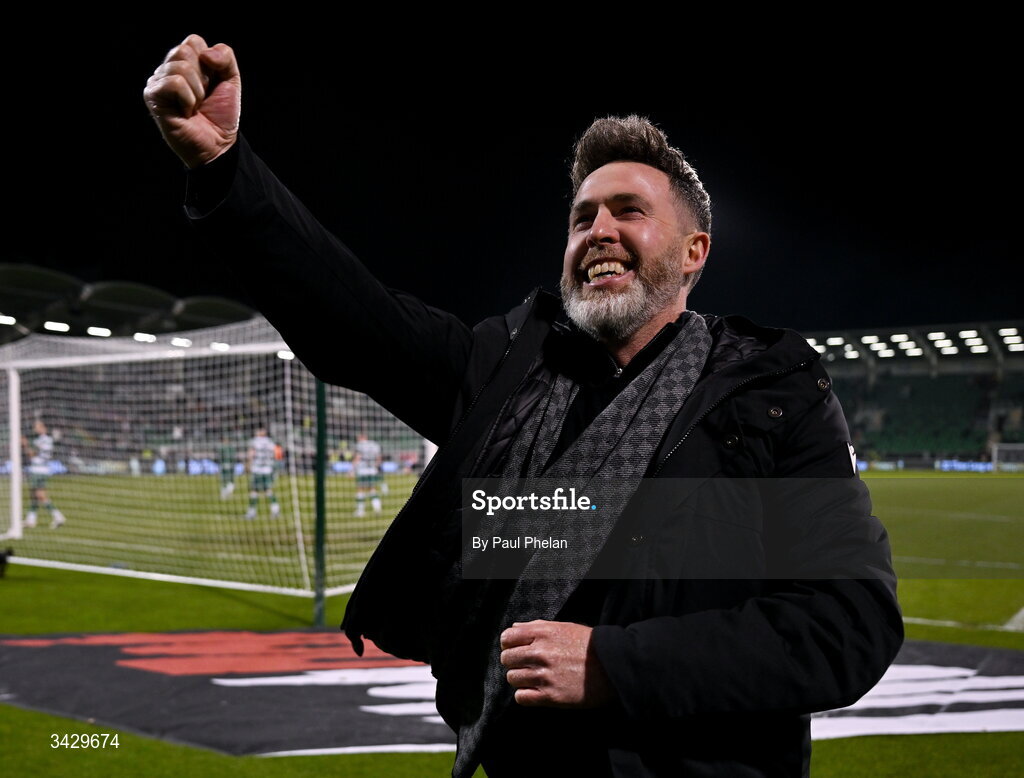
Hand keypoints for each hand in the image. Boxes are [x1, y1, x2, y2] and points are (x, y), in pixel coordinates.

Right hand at [143, 34, 240, 168]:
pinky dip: (188, 98)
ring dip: (197, 91)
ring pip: (180, 66)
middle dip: (203, 76)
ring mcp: (157, 81)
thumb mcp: (231, 81)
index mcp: (184, 62)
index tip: (212, 83)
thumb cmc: (221, 114)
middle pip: (184, 50)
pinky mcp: (152, 95)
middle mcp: (167, 69)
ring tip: (195, 106)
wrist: (218, 143)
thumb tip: (205, 53)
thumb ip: (225, 57)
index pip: (193, 41)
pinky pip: (174, 83)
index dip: (209, 62)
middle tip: (202, 97)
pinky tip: (186, 112)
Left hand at [499, 619, 612, 707]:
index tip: (514, 649)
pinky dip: (525, 695)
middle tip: (525, 665)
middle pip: (507, 659)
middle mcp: (541, 653)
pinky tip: (535, 691)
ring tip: (533, 678)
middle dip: (513, 662)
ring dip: (520, 679)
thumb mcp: (564, 628)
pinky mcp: (550, 696)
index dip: (508, 644)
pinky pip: (521, 697)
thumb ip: (536, 627)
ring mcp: (545, 675)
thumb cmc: (589, 646)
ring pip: (512, 678)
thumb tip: (514, 629)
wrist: (613, 667)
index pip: (508, 638)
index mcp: (543, 633)